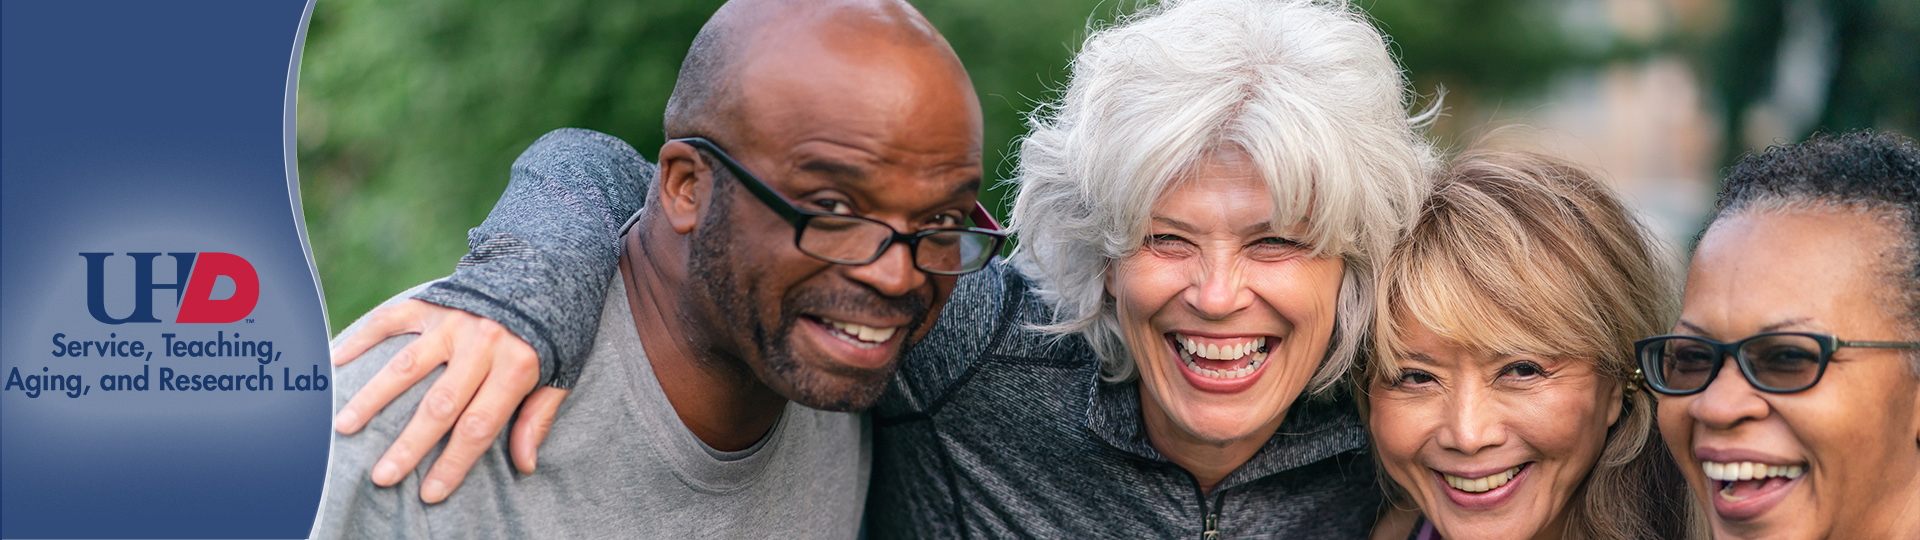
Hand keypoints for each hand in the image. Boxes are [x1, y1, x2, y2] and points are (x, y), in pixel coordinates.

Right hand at [329, 299, 566, 502]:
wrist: (549, 261)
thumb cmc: (556, 325)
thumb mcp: (562, 370)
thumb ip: (538, 416)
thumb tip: (524, 464)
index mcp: (517, 364)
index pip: (479, 425)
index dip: (454, 462)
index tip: (430, 492)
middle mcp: (482, 344)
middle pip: (439, 404)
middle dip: (410, 445)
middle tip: (382, 475)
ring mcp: (453, 321)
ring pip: (406, 366)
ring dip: (374, 398)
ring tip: (344, 427)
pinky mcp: (433, 301)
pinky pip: (391, 320)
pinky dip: (361, 340)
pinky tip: (334, 363)